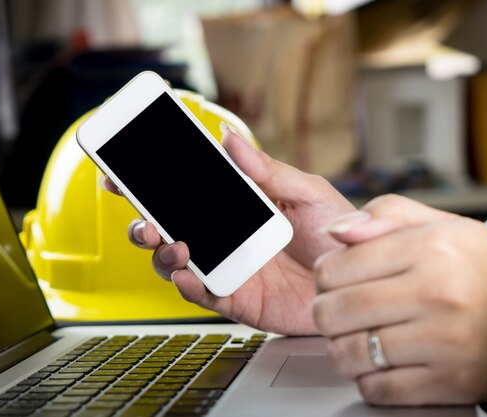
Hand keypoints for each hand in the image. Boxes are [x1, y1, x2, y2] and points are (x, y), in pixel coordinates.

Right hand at [104, 126, 354, 334]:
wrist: (365, 278)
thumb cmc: (336, 234)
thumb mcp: (306, 193)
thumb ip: (266, 170)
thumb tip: (229, 137)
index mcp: (236, 207)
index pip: (185, 193)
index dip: (150, 184)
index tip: (121, 173)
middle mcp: (225, 237)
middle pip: (169, 228)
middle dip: (144, 221)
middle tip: (143, 215)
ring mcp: (228, 268)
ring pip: (175, 262)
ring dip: (163, 252)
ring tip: (176, 243)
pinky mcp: (238, 299)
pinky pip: (203, 295)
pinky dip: (188, 286)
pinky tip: (187, 275)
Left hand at [313, 194, 486, 412]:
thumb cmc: (486, 275)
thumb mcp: (445, 227)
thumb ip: (387, 216)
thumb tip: (335, 229)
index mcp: (433, 246)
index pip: (336, 266)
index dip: (324, 276)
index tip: (333, 281)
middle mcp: (440, 292)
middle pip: (336, 311)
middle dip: (326, 314)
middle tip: (336, 313)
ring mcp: (446, 341)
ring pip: (350, 353)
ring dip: (342, 349)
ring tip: (355, 338)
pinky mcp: (451, 383)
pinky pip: (378, 388)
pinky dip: (368, 379)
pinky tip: (381, 363)